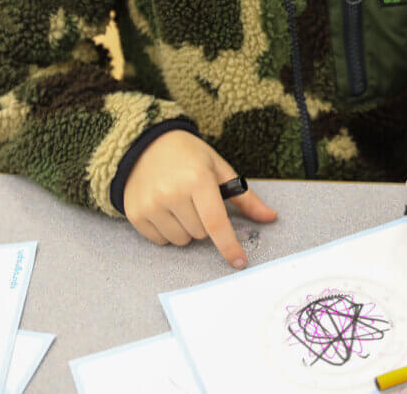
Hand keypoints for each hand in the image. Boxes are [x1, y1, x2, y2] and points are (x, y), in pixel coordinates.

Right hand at [123, 130, 277, 267]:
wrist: (145, 144)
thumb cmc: (188, 156)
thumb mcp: (219, 168)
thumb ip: (245, 197)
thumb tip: (270, 217)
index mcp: (197, 179)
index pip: (216, 222)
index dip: (229, 246)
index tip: (240, 262)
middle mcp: (172, 193)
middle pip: (200, 234)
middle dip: (204, 223)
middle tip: (196, 200)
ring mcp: (151, 205)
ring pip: (181, 240)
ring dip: (186, 229)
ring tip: (179, 203)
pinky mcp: (135, 214)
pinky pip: (160, 241)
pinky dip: (167, 231)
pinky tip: (164, 208)